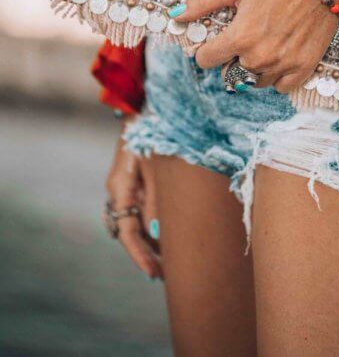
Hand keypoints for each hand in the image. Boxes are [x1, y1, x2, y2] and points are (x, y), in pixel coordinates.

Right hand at [105, 127, 162, 279]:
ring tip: (173, 263)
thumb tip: (156, 236)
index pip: (127, 233)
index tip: (154, 274)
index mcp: (120, 188)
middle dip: (148, 254)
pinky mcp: (137, 181)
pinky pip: (143, 209)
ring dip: (152, 241)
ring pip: (136, 222)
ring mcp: (128, 186)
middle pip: (131, 231)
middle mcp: (120, 191)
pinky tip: (171, 235)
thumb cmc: (154, 132)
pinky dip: (155, 224)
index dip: (140, 256)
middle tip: (168, 275)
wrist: (147, 106)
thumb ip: (156, 202)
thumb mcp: (157, 169)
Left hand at [177, 0, 338, 93]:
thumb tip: (176, 15)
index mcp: (240, 37)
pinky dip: (276, 76)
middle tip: (248, 34)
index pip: (206, 60)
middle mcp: (259, 56)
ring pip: (253, 81)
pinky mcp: (303, 68)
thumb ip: (205, 2)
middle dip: (233, 56)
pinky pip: (280, 87)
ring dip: (253, 68)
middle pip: (230, 71)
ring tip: (264, 43)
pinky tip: (279, 56)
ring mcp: (282, 65)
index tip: (216, 41)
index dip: (208, 49)